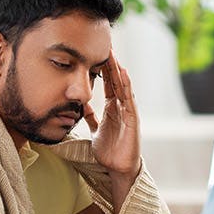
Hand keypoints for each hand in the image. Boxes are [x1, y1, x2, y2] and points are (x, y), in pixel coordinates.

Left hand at [84, 50, 140, 177]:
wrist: (117, 169)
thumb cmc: (108, 152)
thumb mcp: (94, 130)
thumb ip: (90, 118)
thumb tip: (80, 106)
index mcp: (111, 108)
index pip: (107, 83)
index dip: (102, 68)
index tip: (95, 52)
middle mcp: (120, 107)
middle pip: (115, 80)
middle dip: (110, 63)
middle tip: (104, 44)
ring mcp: (128, 111)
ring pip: (122, 86)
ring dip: (117, 70)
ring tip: (112, 53)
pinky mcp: (133, 119)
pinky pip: (129, 99)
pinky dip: (126, 85)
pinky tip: (122, 73)